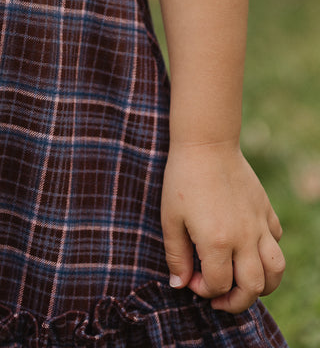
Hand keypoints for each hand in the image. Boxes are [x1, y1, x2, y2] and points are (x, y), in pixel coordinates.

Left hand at [162, 141, 284, 312]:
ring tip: (244, 284)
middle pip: (253, 287)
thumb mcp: (170, 218)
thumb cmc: (182, 179)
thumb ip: (176, 255)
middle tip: (219, 298)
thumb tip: (179, 285)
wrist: (206, 143)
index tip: (190, 280)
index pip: (219, 285)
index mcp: (217, 241)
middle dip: (236, 302)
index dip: (203, 291)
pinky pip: (276, 240)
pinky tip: (248, 247)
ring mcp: (259, 224)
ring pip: (276, 269)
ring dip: (263, 285)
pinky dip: (267, 251)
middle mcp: (243, 237)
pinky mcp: (266, 209)